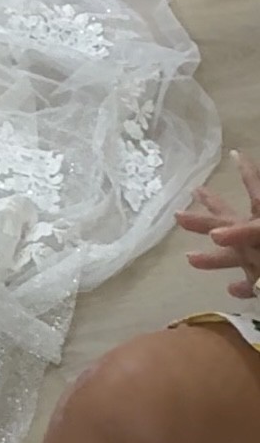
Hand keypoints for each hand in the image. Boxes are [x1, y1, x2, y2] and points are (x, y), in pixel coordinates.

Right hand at [176, 152, 259, 298]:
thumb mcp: (259, 235)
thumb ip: (243, 234)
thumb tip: (217, 235)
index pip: (256, 191)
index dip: (247, 173)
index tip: (236, 154)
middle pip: (232, 222)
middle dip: (209, 215)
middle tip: (194, 195)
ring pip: (239, 257)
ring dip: (215, 259)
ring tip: (190, 258)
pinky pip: (256, 282)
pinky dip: (245, 285)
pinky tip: (232, 288)